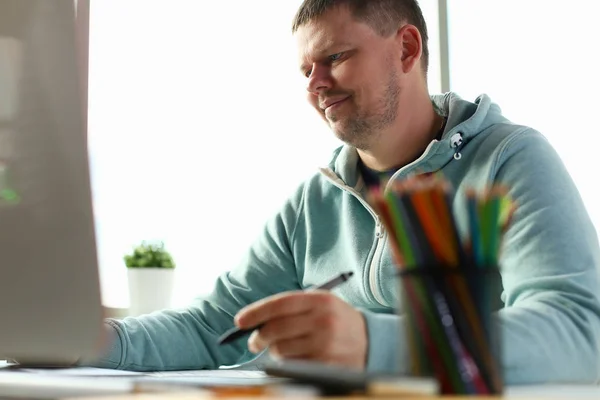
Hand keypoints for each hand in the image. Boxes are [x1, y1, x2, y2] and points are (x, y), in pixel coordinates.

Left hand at [234, 291, 367, 369]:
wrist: (370, 342)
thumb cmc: (336, 320)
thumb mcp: (320, 304)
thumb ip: (291, 308)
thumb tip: (255, 321)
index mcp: (320, 300)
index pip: (280, 304)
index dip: (256, 312)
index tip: (240, 321)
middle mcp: (323, 320)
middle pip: (276, 329)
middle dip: (258, 337)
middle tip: (252, 341)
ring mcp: (325, 344)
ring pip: (281, 350)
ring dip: (273, 351)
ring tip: (281, 348)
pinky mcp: (325, 363)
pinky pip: (292, 365)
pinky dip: (286, 363)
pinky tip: (295, 357)